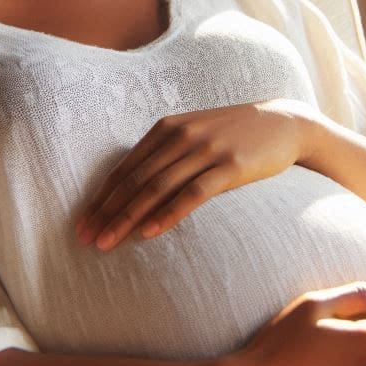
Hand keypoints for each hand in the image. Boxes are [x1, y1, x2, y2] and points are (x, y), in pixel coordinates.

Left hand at [76, 100, 315, 250]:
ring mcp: (206, 150)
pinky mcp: (230, 166)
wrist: (282, 123)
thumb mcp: (194, 135)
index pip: (124, 168)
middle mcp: (181, 136)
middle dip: (106, 212)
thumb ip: (165, 155)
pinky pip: (192, 194)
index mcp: (166, 128)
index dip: (100, 198)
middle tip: (86, 239)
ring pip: (156, 188)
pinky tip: (150, 233)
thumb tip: (131, 189)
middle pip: (134, 180)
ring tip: (108, 242)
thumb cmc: (233, 135)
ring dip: (128, 218)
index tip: (82, 224)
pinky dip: (168, 214)